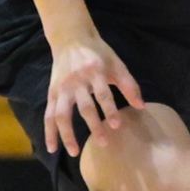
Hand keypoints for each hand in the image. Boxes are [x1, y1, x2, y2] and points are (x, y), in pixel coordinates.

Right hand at [45, 31, 143, 157]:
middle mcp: (77, 81)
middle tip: (104, 143)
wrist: (71, 38)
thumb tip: (141, 106)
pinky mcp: (52, 93)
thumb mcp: (116, 64)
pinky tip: (52, 148)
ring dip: (67, 135)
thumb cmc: (98, 53)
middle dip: (93, 126)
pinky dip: (49, 132)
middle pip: (84, 107)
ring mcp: (62, 88)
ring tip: (74, 152)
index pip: (103, 94)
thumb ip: (129, 85)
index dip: (110, 110)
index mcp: (95, 72)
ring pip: (61, 114)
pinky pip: (48, 115)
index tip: (116, 126)